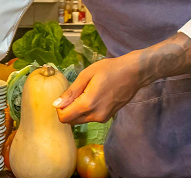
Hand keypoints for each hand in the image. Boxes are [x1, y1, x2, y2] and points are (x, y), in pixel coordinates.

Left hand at [53, 33, 190, 124]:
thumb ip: (71, 92)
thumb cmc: (109, 70)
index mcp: (88, 104)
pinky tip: (93, 95)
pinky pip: (91, 117)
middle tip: (73, 93)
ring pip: (81, 120)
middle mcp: (95, 116)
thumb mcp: (86, 75)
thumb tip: (56, 104)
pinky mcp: (108, 117)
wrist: (134, 73)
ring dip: (77, 110)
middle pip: (72, 121)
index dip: (59, 109)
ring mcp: (103, 118)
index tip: (64, 96)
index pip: (65, 118)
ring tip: (85, 92)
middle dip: (67, 110)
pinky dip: (86, 110)